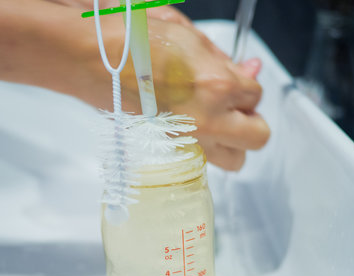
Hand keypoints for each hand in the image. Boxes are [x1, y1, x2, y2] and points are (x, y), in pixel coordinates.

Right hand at [117, 18, 268, 170]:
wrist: (95, 61)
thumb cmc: (136, 42)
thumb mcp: (192, 37)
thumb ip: (226, 59)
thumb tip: (249, 69)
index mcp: (217, 85)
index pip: (256, 95)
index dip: (248, 84)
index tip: (237, 79)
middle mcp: (208, 119)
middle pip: (258, 137)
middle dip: (253, 120)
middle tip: (239, 107)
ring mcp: (190, 138)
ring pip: (235, 160)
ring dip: (236, 142)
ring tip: (221, 121)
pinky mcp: (172, 146)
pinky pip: (206, 156)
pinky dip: (209, 144)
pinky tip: (195, 122)